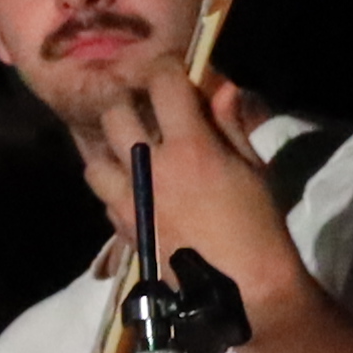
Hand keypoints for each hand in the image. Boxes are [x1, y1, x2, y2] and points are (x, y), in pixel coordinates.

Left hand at [67, 67, 346, 350]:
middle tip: (144, 109)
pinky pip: (103, 195)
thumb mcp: (252, 168)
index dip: (165, 69)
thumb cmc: (257, 223)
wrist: (239, 284)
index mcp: (190, 147)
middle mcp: (149, 167)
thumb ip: (228, 125)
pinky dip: (114, 185)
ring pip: (95, 158)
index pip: (164, 86)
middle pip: (115, 115)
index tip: (170, 68)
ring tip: (131, 153)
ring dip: (109, 150)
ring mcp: (128, 198)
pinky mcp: (120, 226)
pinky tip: (134, 189)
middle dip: (128, 104)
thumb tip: (221, 86)